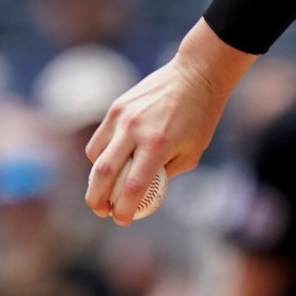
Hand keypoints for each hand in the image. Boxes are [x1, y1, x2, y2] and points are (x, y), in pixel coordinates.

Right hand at [85, 22, 249, 223]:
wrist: (196, 75)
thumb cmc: (200, 117)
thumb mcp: (192, 152)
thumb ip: (166, 173)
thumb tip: (144, 191)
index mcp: (158, 145)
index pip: (132, 187)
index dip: (124, 209)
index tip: (122, 220)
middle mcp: (135, 130)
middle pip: (103, 174)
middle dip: (97, 199)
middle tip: (100, 212)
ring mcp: (122, 117)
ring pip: (95, 156)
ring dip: (96, 178)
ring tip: (105, 188)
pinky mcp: (116, 107)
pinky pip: (99, 138)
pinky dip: (100, 155)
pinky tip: (110, 162)